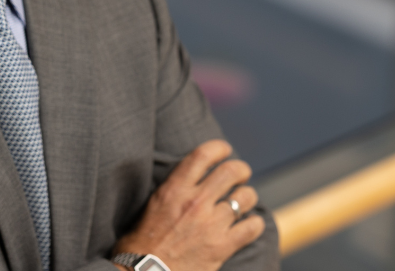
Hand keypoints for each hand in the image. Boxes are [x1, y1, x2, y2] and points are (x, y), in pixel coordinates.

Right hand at [113, 140, 263, 270]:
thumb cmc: (140, 245)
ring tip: (244, 202)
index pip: (203, 155)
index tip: (225, 150)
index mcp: (174, 189)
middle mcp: (195, 202)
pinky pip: (252, 227)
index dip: (219, 148)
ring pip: (245, 198)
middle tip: (241, 175)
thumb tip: (187, 181)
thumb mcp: (152, 206)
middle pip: (232, 171)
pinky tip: (249, 226)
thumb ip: (172, 190)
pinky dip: (254, 224)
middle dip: (241, 170)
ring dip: (247, 197)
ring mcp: (211, 224)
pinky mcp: (222, 246)